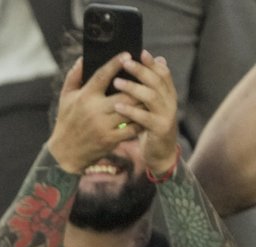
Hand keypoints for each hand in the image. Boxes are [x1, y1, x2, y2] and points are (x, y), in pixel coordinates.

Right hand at [48, 54, 137, 174]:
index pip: (103, 75)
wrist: (64, 152)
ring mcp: (104, 126)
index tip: (128, 54)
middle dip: (139, 84)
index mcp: (85, 97)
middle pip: (126, 93)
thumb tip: (83, 58)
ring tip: (152, 93)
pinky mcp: (110, 139)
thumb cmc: (66, 120)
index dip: (116, 63)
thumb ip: (74, 76)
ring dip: (143, 102)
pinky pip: (132, 127)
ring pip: (132, 109)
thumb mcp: (66, 97)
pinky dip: (141, 119)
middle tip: (148, 76)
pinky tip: (146, 113)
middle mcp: (95, 110)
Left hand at [112, 52, 179, 176]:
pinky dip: (131, 111)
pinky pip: (145, 118)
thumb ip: (147, 89)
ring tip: (117, 82)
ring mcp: (166, 115)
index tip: (139, 52)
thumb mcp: (150, 106)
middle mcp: (169, 101)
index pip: (162, 73)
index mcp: (167, 94)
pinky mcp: (159, 129)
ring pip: (151, 97)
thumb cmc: (149, 127)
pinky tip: (117, 106)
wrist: (161, 153)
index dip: (152, 62)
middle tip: (125, 62)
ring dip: (134, 87)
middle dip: (141, 70)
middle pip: (157, 81)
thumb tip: (144, 68)